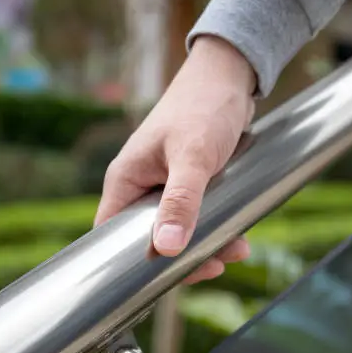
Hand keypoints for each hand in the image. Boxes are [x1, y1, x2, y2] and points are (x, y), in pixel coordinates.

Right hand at [94, 36, 255, 283]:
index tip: (170, 276)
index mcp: (126, 179)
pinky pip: (194, 214)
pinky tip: (237, 234)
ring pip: (176, 228)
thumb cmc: (204, 107)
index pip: (113, 235)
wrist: (228, 76)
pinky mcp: (186, 181)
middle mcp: (140, 184)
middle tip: (214, 265)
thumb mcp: (194, 155)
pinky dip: (214, 226)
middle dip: (182, 255)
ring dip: (205, 242)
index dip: (136, 262)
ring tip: (237, 249)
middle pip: (148, 237)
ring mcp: (163, 183)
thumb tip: (166, 247)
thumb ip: (181, 200)